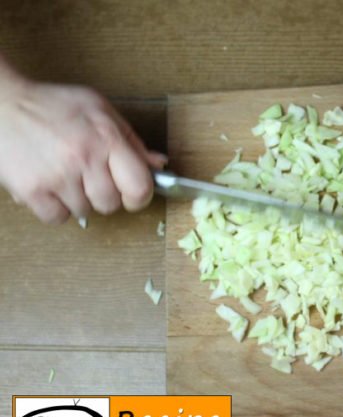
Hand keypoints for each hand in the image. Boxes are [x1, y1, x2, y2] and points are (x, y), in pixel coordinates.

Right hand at [0, 75, 165, 223]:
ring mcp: (57, 176)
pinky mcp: (32, 190)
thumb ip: (131, 140)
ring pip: (84, 212)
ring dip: (77, 199)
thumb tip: (157, 165)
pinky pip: (57, 218)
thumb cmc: (52, 105)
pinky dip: (54, 208)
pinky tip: (49, 186)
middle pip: (111, 204)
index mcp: (107, 138)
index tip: (130, 193)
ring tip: (64, 173)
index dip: (138, 196)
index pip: (140, 187)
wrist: (1, 103)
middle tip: (88, 176)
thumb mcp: (99, 111)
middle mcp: (84, 158)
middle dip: (103, 195)